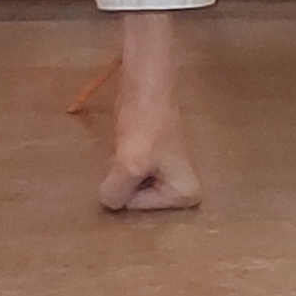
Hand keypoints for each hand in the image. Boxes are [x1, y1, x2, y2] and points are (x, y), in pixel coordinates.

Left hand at [95, 11, 202, 211]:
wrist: (147, 88)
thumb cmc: (145, 125)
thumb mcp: (128, 167)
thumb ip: (115, 193)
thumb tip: (108, 200)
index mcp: (186, 195)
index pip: (136, 206)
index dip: (127, 183)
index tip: (137, 157)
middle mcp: (183, 190)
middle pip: (134, 200)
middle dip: (124, 178)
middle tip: (131, 151)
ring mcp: (168, 176)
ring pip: (128, 186)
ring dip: (120, 168)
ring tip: (130, 146)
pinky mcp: (155, 161)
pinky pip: (129, 173)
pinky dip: (121, 162)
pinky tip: (128, 144)